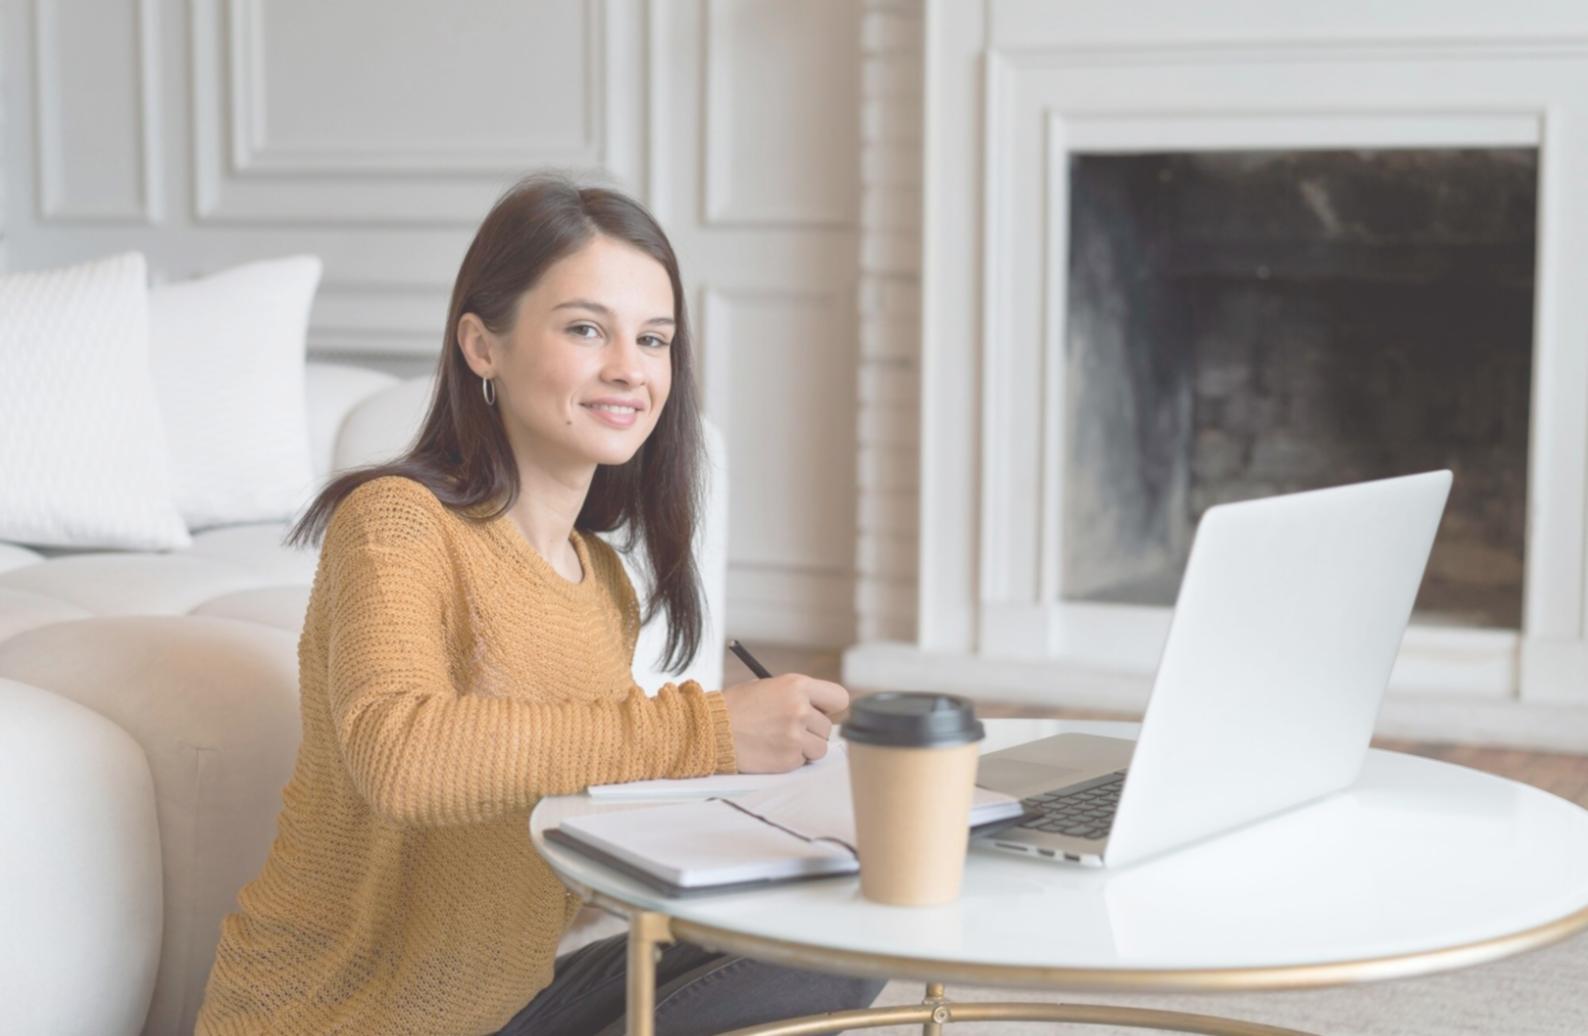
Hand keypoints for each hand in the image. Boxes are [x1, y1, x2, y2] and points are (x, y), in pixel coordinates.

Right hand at [721, 673, 849, 772]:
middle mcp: (801, 709)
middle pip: (828, 727)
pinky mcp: (789, 759)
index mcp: (797, 686)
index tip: (822, 711)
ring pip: (819, 748)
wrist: (712, 730)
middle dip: (812, 730)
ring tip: (780, 740)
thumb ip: (797, 696)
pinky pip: (802, 762)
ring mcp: (796, 736)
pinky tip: (771, 750)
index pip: (839, 698)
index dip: (830, 707)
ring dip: (805, 748)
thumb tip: (819, 709)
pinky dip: (791, 760)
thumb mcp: (769, 687)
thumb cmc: (737, 707)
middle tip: (790, 729)